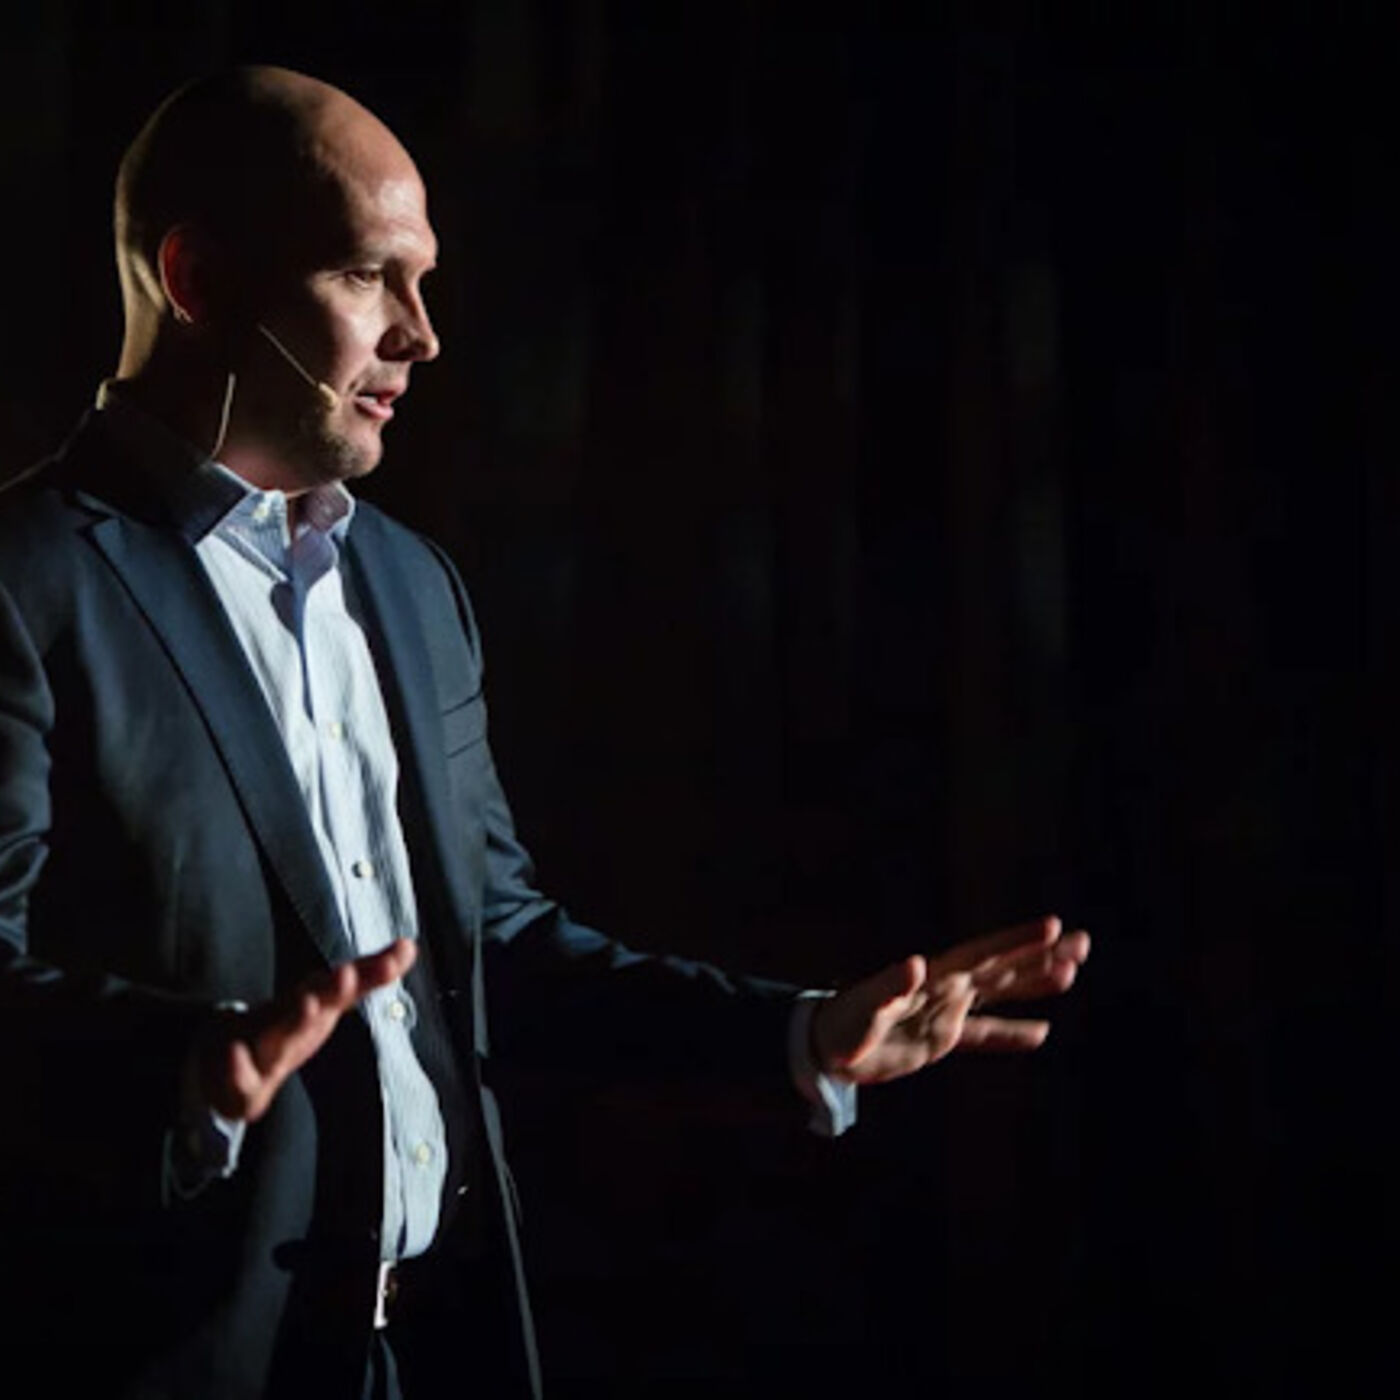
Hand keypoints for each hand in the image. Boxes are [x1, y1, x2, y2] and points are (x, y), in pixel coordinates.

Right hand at [196, 939, 416, 1121]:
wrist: (227, 1054)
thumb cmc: (289, 1022)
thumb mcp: (332, 999)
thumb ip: (370, 974)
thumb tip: (410, 946)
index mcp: (315, 1000)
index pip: (349, 983)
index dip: (372, 972)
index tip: (396, 958)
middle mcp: (289, 1015)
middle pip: (314, 999)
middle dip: (331, 988)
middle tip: (346, 974)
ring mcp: (262, 1042)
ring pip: (278, 1032)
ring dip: (293, 1018)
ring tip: (308, 1004)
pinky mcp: (241, 1079)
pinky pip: (238, 1076)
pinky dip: (235, 1066)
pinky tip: (236, 1056)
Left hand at [808, 916, 1088, 1085]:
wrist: (824, 1047)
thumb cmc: (840, 1023)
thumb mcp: (864, 1005)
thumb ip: (891, 984)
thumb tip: (918, 963)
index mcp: (933, 976)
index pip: (983, 953)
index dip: (1017, 939)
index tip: (1053, 925)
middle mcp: (945, 987)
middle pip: (1002, 966)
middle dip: (1041, 954)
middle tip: (1083, 941)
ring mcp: (945, 1011)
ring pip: (999, 993)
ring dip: (1034, 983)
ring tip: (1072, 971)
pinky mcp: (940, 1039)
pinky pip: (982, 1035)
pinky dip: (1010, 1034)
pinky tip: (1041, 1032)